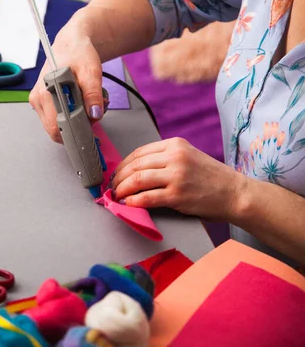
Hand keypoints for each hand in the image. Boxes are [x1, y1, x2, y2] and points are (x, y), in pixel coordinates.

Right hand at [29, 20, 107, 142]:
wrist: (71, 44)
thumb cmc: (79, 54)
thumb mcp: (91, 71)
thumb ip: (93, 93)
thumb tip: (94, 114)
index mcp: (46, 91)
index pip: (56, 126)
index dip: (74, 131)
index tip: (89, 129)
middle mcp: (38, 98)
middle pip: (55, 128)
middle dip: (76, 126)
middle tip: (91, 112)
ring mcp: (38, 102)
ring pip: (55, 125)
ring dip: (73, 121)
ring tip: (85, 105)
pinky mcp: (41, 103)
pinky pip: (55, 119)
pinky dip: (68, 117)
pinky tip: (77, 104)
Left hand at [110, 137, 246, 220]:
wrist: (235, 193)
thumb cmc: (210, 177)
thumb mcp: (187, 157)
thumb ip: (164, 158)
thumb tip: (134, 169)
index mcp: (175, 144)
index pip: (139, 152)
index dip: (123, 165)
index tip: (116, 174)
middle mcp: (175, 157)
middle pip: (135, 166)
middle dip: (119, 178)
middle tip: (112, 186)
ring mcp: (176, 176)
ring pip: (137, 180)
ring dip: (122, 189)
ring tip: (117, 195)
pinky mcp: (177, 195)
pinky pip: (147, 197)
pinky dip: (133, 201)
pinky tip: (127, 204)